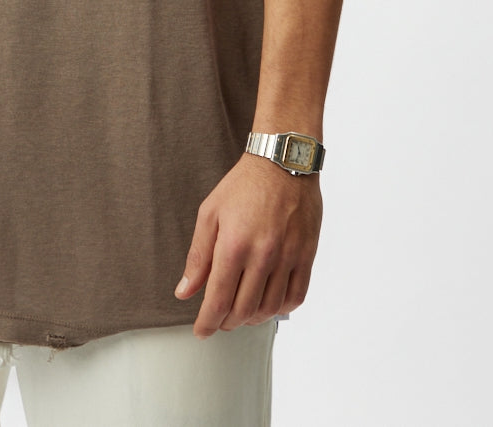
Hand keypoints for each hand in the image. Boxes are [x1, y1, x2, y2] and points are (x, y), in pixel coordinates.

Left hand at [174, 155, 321, 337]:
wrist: (283, 162)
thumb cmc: (243, 185)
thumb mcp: (210, 213)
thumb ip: (198, 256)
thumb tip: (185, 292)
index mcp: (234, 244)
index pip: (218, 299)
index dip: (208, 322)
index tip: (201, 331)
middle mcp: (263, 255)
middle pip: (243, 310)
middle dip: (227, 322)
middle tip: (218, 320)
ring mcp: (288, 257)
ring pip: (270, 308)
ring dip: (252, 319)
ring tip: (241, 312)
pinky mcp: (307, 255)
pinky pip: (296, 297)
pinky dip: (280, 308)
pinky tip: (267, 303)